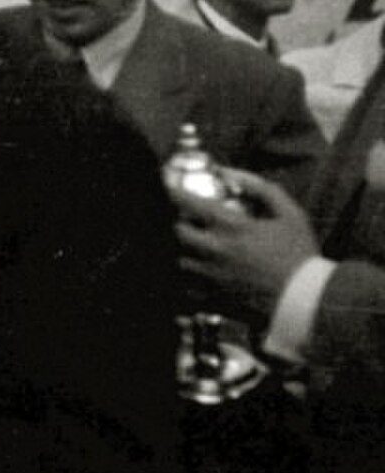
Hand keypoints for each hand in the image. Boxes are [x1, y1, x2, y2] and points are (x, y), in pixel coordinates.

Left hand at [173, 169, 320, 320]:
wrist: (308, 299)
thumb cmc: (300, 254)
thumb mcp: (290, 214)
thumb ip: (260, 188)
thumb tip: (230, 173)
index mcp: (233, 227)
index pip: (190, 203)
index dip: (172, 192)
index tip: (165, 186)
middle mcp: (216, 250)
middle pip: (177, 232)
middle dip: (175, 222)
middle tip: (182, 218)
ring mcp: (213, 274)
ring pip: (179, 258)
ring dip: (182, 249)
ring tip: (191, 244)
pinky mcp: (215, 295)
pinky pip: (189, 284)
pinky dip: (188, 275)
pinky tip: (198, 269)